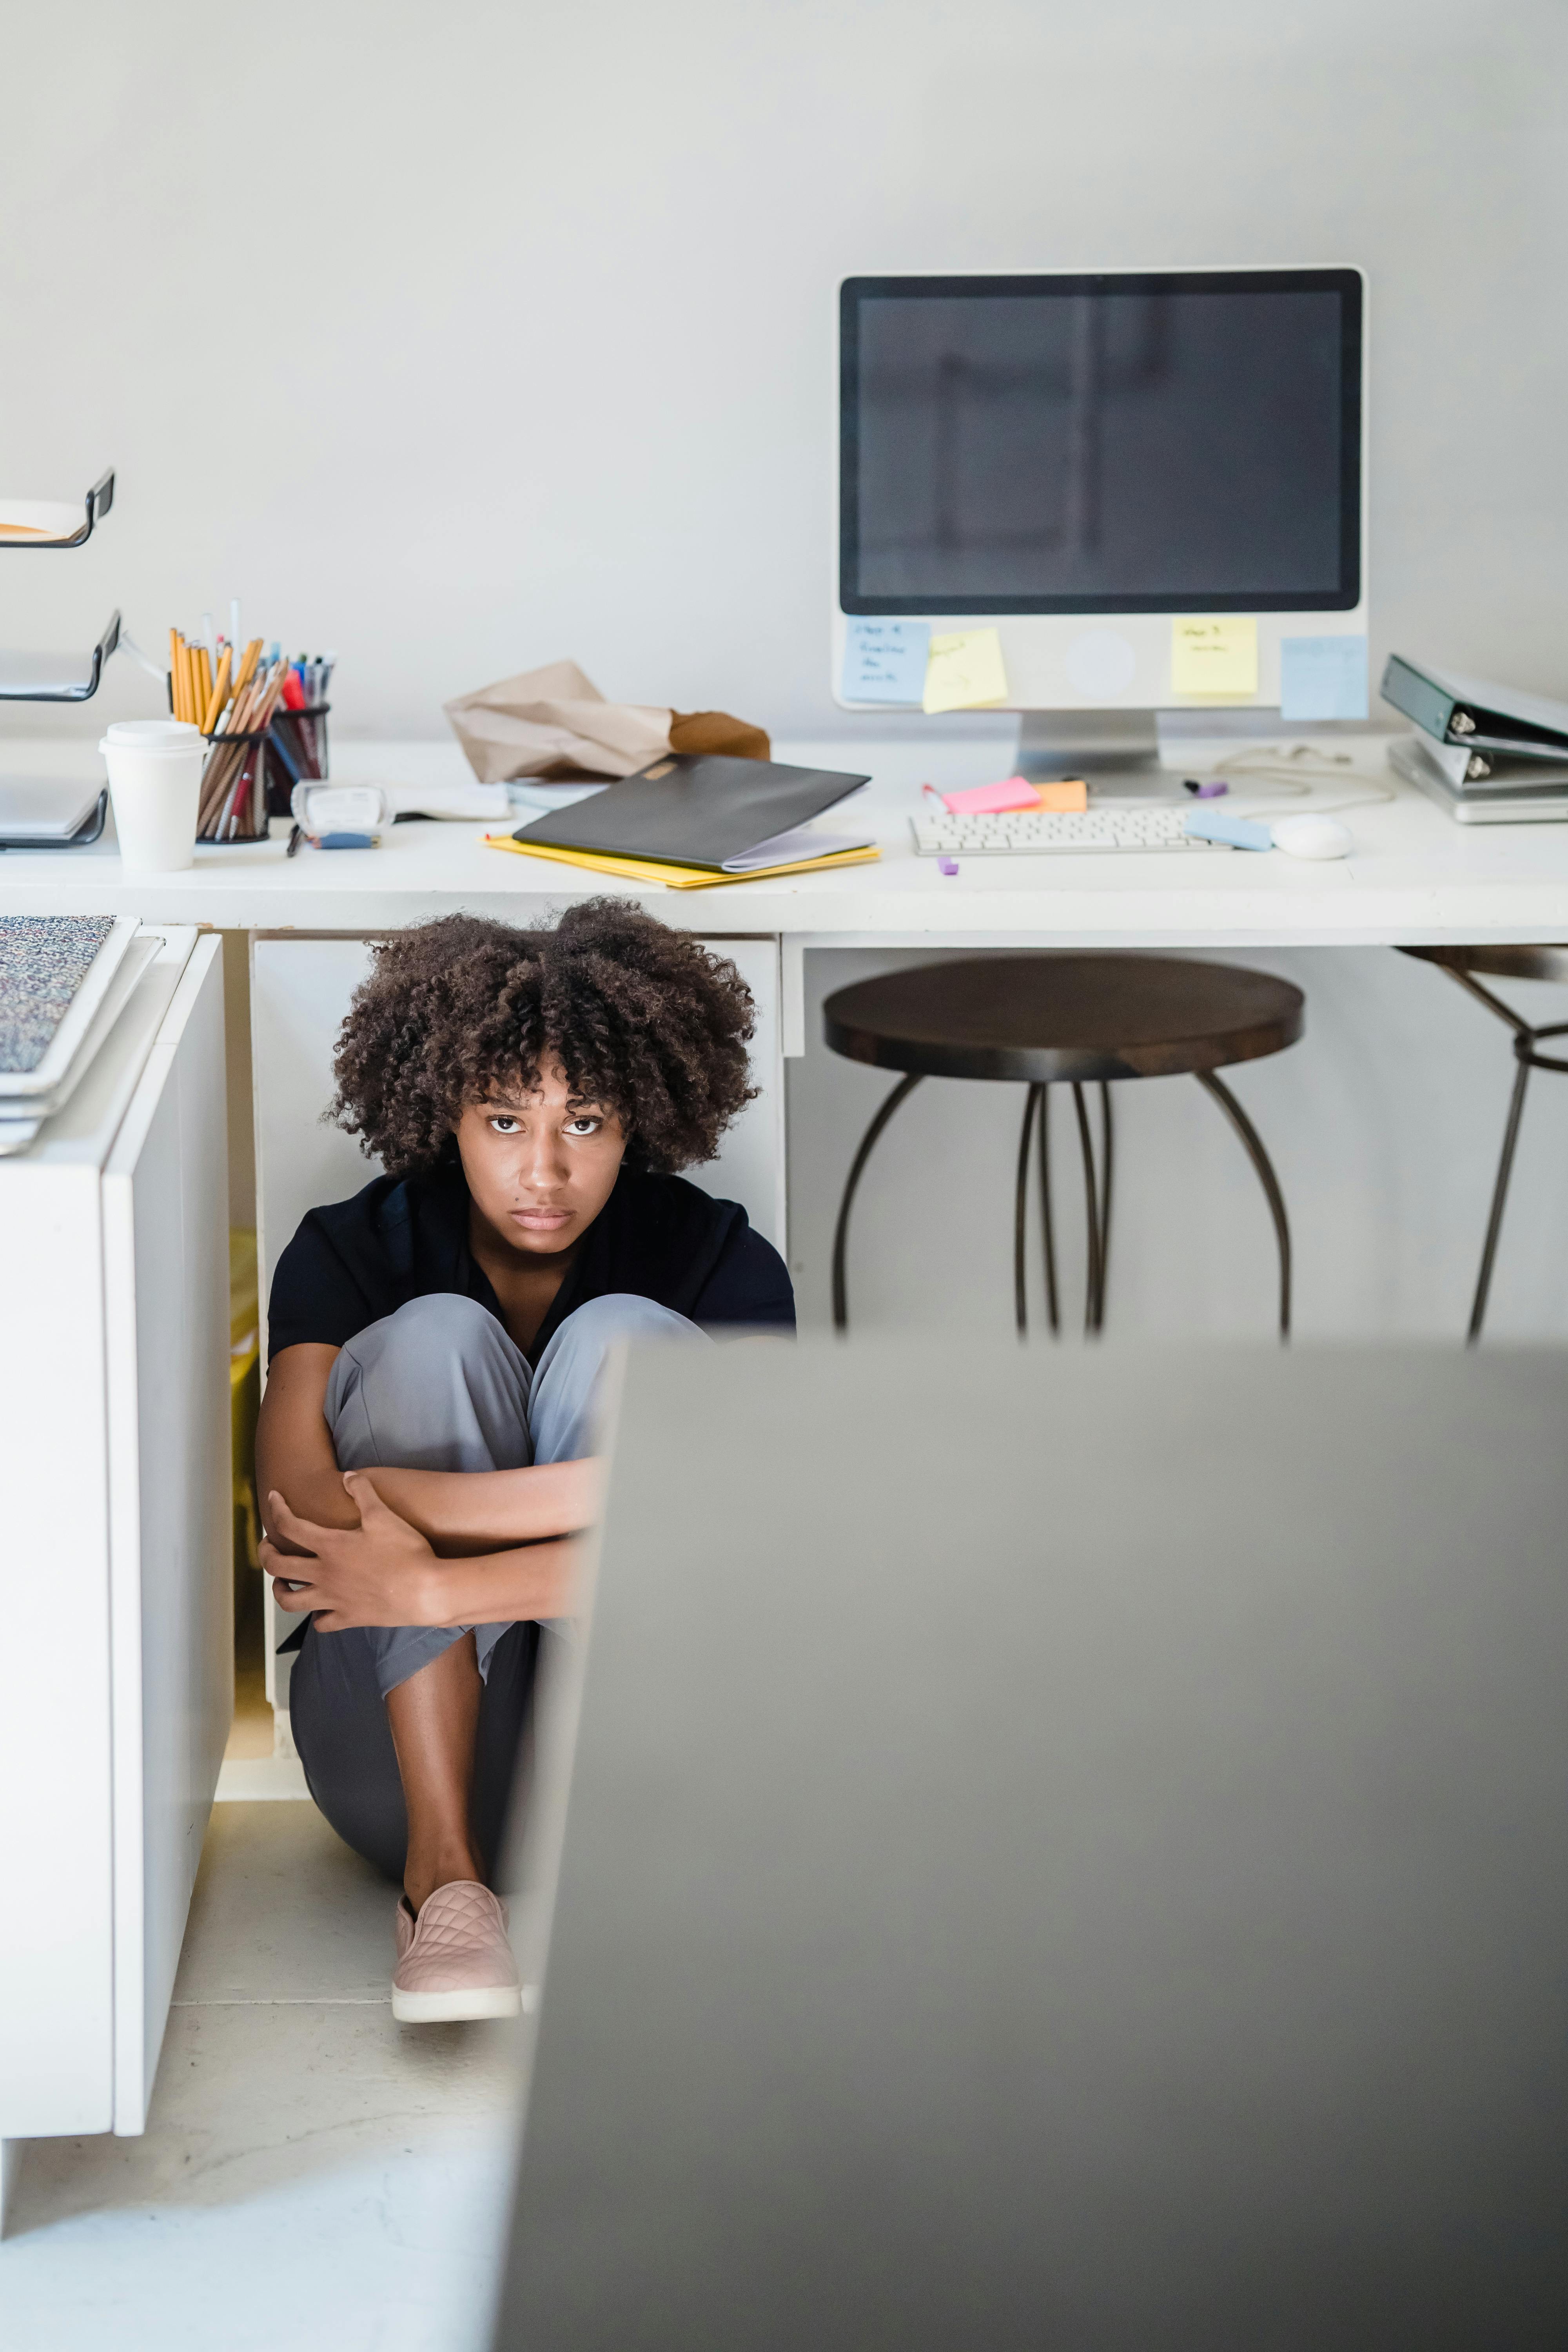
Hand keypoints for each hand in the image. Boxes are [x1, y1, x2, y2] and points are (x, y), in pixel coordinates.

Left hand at [263, 1473, 439, 1631]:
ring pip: (291, 1601)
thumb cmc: (406, 1552)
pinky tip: (321, 1610)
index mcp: (330, 1547)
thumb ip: (363, 1492)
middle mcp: (325, 1574)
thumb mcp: (384, 1515)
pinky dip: (317, 1617)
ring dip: (280, 1591)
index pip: (290, 1526)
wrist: (426, 1591)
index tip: (273, 1499)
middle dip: (265, 1553)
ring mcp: (334, 1600)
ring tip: (282, 1583)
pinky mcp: (349, 1619)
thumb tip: (347, 1476)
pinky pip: (322, 1623)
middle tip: (266, 1545)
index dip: (277, 1510)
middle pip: (278, 1566)